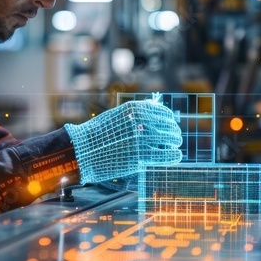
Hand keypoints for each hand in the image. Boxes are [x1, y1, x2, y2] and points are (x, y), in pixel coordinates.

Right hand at [64, 100, 182, 183]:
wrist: (83, 150)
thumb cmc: (98, 133)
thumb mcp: (117, 115)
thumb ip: (136, 111)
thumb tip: (154, 104)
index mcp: (135, 109)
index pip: (161, 111)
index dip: (168, 118)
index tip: (171, 123)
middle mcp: (141, 122)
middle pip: (167, 125)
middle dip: (173, 131)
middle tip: (176, 136)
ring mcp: (142, 139)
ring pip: (169, 139)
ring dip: (175, 142)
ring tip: (175, 145)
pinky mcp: (141, 156)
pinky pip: (165, 155)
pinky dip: (173, 155)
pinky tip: (176, 155)